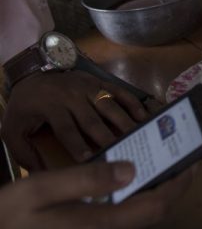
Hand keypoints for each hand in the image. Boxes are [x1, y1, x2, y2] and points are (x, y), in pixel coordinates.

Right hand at [0, 161, 193, 228]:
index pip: (157, 204)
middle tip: (184, 153)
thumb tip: (130, 168)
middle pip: (155, 209)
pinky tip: (133, 171)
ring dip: (158, 186)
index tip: (193, 159)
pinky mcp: (92, 228)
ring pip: (142, 211)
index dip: (180, 183)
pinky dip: (139, 191)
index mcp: (100, 223)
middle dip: (175, 182)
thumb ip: (85, 179)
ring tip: (164, 156)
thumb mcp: (40, 190)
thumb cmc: (10, 215)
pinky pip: (126, 211)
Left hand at [1, 71, 148, 169]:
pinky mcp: (99, 82)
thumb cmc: (25, 107)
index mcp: (51, 108)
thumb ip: (24, 152)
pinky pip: (119, 91)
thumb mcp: (12, 130)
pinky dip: (132, 102)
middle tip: (121, 152)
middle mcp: (72, 97)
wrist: (32, 75)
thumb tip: (42, 173)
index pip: (67, 130)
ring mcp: (88, 87)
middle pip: (92, 120)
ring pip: (109, 106)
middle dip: (107, 137)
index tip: (91, 159)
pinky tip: (143, 116)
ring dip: (124, 121)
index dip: (78, 145)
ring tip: (137, 136)